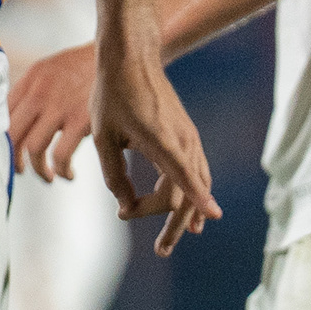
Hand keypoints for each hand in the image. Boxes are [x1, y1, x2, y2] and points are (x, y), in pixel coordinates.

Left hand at [7, 41, 97, 179]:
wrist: (119, 55)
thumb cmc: (86, 66)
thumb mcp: (51, 68)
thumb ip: (33, 89)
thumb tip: (18, 117)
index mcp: (30, 79)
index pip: (3, 114)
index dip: (3, 138)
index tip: (10, 150)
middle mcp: (39, 93)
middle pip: (12, 133)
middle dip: (14, 158)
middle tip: (23, 169)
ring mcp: (59, 107)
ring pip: (33, 148)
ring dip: (37, 170)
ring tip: (47, 176)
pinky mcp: (81, 120)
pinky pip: (60, 156)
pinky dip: (61, 171)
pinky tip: (67, 173)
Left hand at [90, 42, 219, 255]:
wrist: (131, 58)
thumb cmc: (112, 95)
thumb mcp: (103, 138)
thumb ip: (114, 175)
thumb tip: (125, 206)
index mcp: (162, 141)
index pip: (184, 179)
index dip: (197, 201)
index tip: (206, 222)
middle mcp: (183, 141)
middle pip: (186, 193)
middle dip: (173, 224)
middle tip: (161, 251)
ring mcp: (189, 138)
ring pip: (195, 183)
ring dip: (184, 212)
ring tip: (176, 237)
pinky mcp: (187, 135)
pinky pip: (196, 171)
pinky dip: (193, 192)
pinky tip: (191, 210)